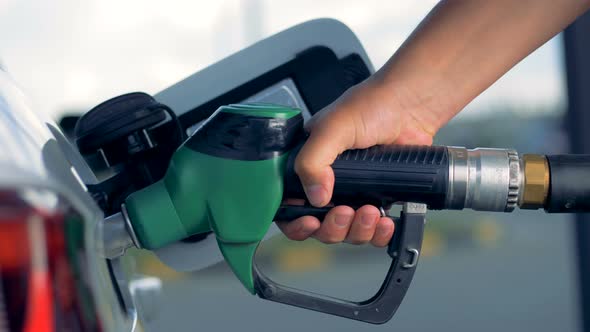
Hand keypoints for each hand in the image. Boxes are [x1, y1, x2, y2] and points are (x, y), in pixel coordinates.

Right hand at [277, 76, 436, 246]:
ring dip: (357, 230)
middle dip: (332, 227)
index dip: (295, 221)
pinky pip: (373, 230)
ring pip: (347, 232)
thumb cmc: (373, 105)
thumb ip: (313, 161)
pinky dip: (378, 233)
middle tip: (343, 212)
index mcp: (310, 164)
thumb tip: (315, 197)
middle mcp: (329, 181)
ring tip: (369, 212)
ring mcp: (355, 192)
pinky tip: (384, 221)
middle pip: (319, 225)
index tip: (309, 222)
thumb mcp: (332, 128)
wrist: (412, 106)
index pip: (290, 204)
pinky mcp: (379, 197)